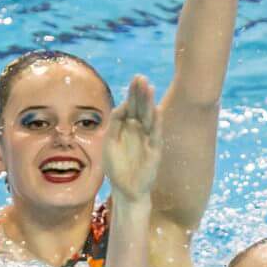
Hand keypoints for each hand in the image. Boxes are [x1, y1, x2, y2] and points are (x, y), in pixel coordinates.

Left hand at [103, 75, 162, 200]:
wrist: (125, 190)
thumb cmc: (116, 168)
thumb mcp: (109, 143)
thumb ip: (115, 125)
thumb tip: (121, 106)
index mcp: (128, 127)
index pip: (131, 106)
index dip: (133, 94)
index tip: (135, 80)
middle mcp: (139, 131)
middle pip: (141, 108)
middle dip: (141, 93)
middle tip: (141, 77)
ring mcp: (148, 139)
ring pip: (149, 118)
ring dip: (150, 103)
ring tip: (149, 88)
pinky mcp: (154, 151)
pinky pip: (155, 134)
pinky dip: (156, 123)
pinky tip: (156, 110)